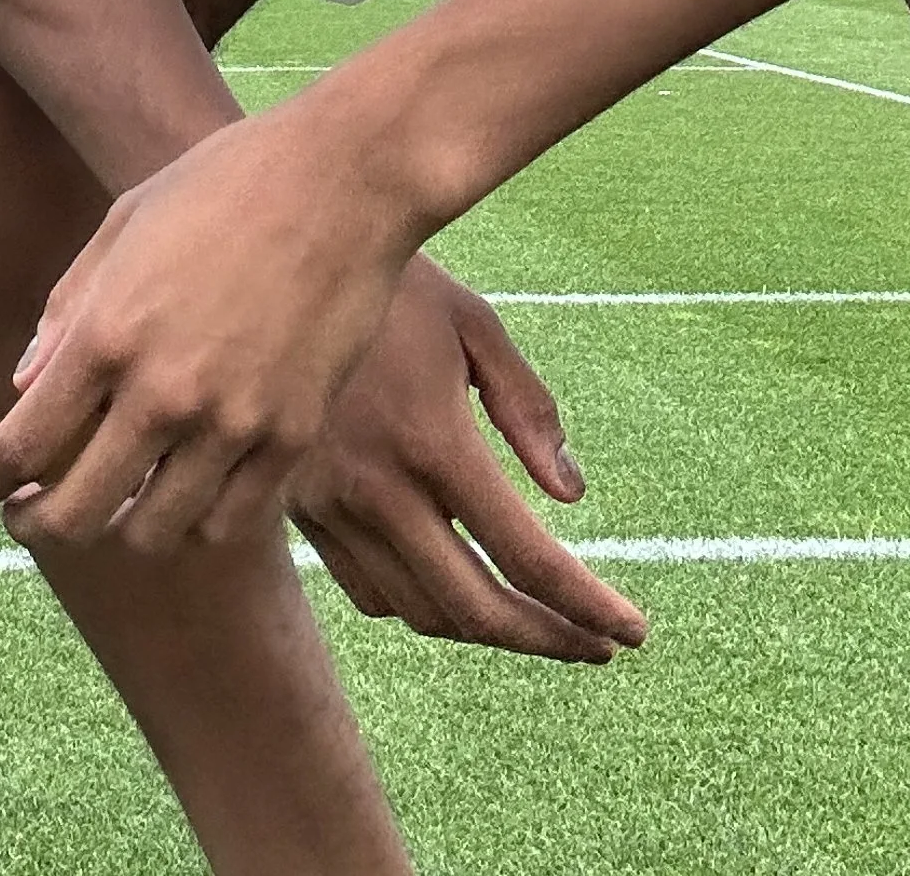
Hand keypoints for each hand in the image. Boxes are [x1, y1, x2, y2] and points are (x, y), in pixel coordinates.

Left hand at [0, 90, 447, 557]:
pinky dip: (198, 520)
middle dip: (38, 523)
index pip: (23, 446)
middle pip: (76, 514)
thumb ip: (67, 313)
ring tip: (116, 500)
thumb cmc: (225, 182)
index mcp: (109, 333)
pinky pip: (230, 522)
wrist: (344, 177)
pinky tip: (187, 490)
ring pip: (154, 534)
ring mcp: (234, 422)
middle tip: (30, 511)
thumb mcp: (124, 225)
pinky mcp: (293, 436)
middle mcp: (164, 392)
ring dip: (121, 527)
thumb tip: (24, 389)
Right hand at [289, 259, 645, 660]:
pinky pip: (370, 590)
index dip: (587, 605)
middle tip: (595, 646)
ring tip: (535, 617)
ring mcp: (329, 505)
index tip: (632, 632)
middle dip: (547, 639)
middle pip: (475, 609)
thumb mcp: (474, 324)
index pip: (525, 556)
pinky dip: (422, 604)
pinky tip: (456, 583)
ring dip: (486, 628)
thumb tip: (570, 495)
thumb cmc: (395, 280)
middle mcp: (377, 489)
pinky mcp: (298, 507)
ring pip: (420, 611)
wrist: (277, 263)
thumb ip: (527, 409)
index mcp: (432, 442)